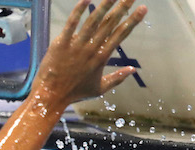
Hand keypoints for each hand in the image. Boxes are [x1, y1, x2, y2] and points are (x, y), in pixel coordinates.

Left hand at [32, 0, 146, 102]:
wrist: (51, 96)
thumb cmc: (75, 93)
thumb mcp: (99, 89)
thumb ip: (117, 78)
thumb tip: (133, 70)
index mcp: (102, 57)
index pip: (121, 34)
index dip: (132, 20)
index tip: (143, 8)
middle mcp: (91, 48)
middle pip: (110, 23)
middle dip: (122, 7)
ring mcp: (76, 45)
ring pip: (93, 20)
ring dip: (105, 5)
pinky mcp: (61, 43)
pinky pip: (71, 23)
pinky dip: (78, 10)